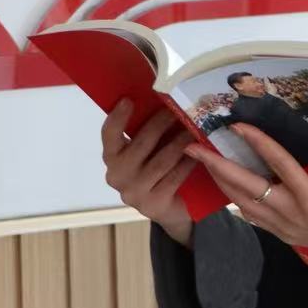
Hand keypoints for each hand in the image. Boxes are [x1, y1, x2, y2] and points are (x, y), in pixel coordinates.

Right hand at [101, 100, 197, 245]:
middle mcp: (117, 176)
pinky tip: (198, 151)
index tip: (128, 100)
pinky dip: (188, 162)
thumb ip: (144, 131)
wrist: (167, 209)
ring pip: (162, 161)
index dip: (117, 118)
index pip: (109, 135)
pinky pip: (175, 177)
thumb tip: (159, 98)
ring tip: (193, 127)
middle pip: (141, 144)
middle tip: (178, 107)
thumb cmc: (155, 168)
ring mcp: (134, 193)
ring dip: (180, 141)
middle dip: (161, 123)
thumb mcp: (145, 150)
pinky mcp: (154, 205)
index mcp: (112, 158)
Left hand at [186, 126, 307, 289]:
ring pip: (244, 205)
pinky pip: (255, 219)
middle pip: (246, 187)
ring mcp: (287, 228)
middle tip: (193, 147)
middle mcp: (292, 214)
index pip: (279, 165)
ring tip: (205, 165)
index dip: (258, 143)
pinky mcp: (289, 237)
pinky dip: (238, 203)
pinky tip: (230, 193)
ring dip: (222, 184)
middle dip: (217, 167)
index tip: (237, 125)